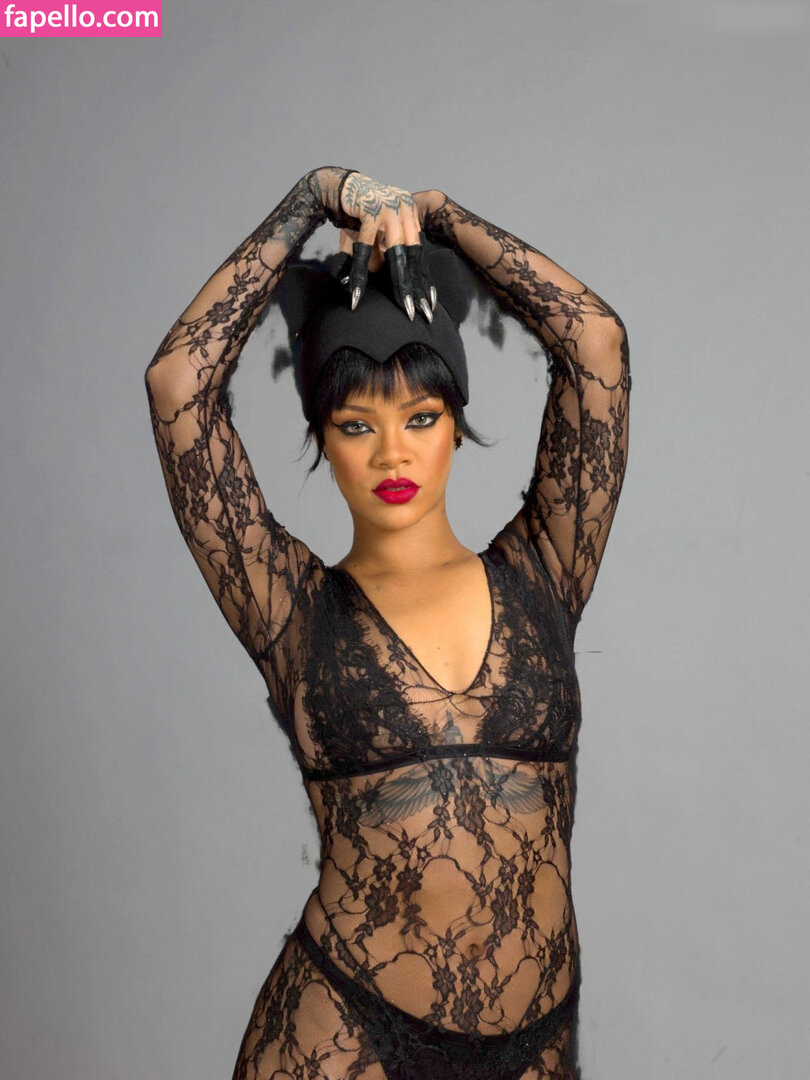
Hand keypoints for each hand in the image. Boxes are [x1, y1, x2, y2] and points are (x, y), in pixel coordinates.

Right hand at [334, 172, 435, 322]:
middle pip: (413, 255)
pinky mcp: (370, 210)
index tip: (430, 302)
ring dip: (399, 283)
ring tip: (404, 307)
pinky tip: (357, 293)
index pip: (420, 252)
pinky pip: (366, 249)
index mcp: (410, 215)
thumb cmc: (357, 215)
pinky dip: (360, 272)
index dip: (424, 279)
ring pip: (397, 253)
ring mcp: (389, 208)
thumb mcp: (375, 237)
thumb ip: (382, 255)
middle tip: (423, 312)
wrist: (337, 187)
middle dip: (417, 286)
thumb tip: (386, 279)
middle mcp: (405, 210)